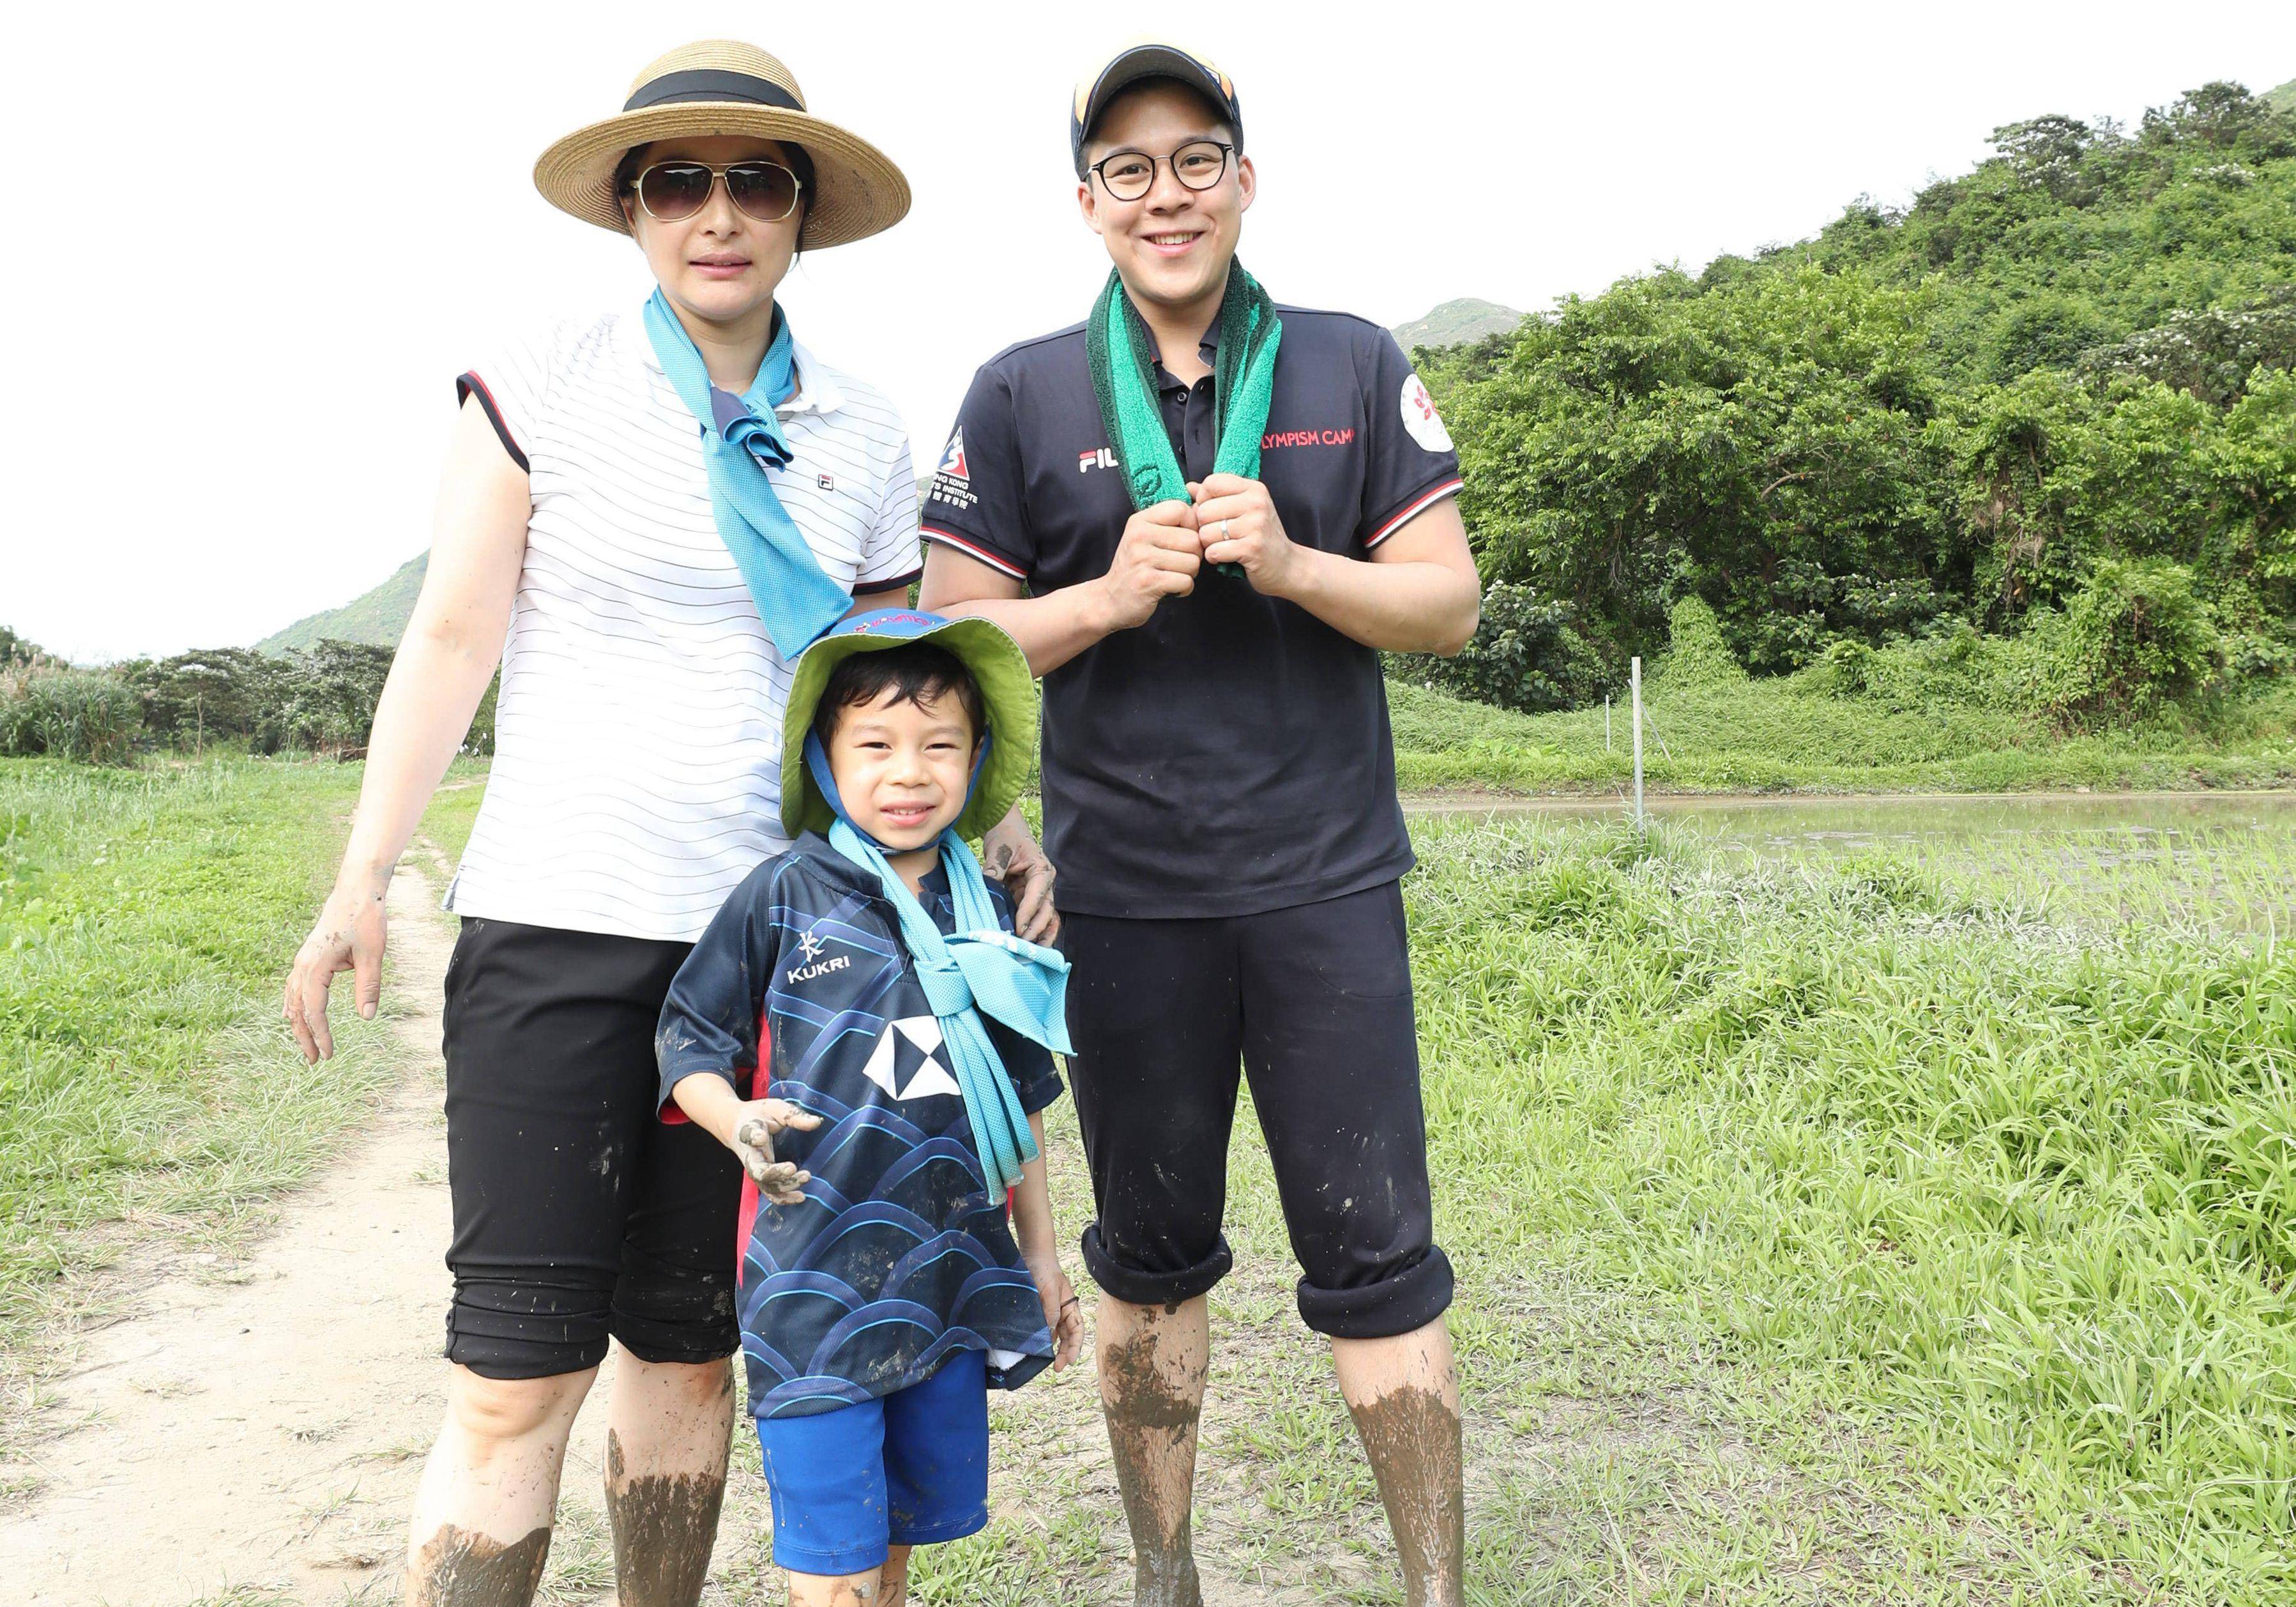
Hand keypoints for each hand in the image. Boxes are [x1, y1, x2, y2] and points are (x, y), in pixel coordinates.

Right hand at [283, 874, 390, 1062]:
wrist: (356, 890)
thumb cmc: (366, 919)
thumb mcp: (373, 954)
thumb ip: (368, 985)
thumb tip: (366, 1017)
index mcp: (316, 966)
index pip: (314, 1009)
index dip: (321, 1034)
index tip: (329, 1053)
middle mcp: (302, 964)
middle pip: (298, 1009)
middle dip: (305, 1036)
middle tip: (316, 1060)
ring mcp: (302, 959)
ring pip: (293, 999)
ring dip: (298, 1023)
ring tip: (306, 1046)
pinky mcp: (308, 956)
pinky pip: (294, 987)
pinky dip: (294, 1005)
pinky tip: (294, 1016)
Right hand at [729, 1098, 823, 1204]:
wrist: (736, 1125)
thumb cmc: (759, 1115)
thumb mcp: (775, 1108)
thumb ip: (793, 1116)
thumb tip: (816, 1123)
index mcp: (748, 1131)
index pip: (748, 1135)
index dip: (753, 1137)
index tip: (761, 1137)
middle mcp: (749, 1154)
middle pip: (757, 1170)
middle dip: (775, 1172)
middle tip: (792, 1167)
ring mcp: (754, 1169)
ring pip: (765, 1184)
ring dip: (785, 1185)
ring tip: (805, 1177)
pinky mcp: (761, 1177)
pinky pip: (770, 1192)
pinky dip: (783, 1198)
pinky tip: (800, 1197)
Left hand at [980, 810, 1058, 943]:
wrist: (1006, 828)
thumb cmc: (1005, 836)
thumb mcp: (999, 850)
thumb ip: (994, 871)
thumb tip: (986, 891)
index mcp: (1042, 869)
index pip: (1037, 896)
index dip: (1028, 913)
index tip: (1018, 929)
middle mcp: (1045, 883)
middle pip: (1046, 910)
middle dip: (1035, 929)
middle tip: (1022, 944)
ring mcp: (1040, 891)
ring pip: (1046, 917)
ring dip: (1041, 934)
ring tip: (1034, 952)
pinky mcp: (1031, 897)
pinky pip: (1038, 917)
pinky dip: (1036, 930)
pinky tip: (1032, 945)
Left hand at [1022, 1241, 1084, 1371]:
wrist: (1031, 1256)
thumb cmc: (1045, 1271)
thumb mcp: (1050, 1290)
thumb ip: (1051, 1310)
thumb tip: (1051, 1333)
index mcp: (1070, 1306)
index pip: (1077, 1330)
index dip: (1075, 1346)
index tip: (1070, 1360)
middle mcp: (1062, 1312)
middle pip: (1067, 1337)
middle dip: (1065, 1353)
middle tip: (1057, 1368)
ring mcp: (1050, 1313)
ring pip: (1055, 1336)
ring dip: (1054, 1349)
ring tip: (1048, 1363)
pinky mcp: (1038, 1312)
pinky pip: (1042, 1329)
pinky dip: (1041, 1340)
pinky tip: (1037, 1348)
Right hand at [1093, 500, 1200, 630]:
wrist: (1110, 599)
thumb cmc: (1136, 566)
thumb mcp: (1147, 535)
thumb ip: (1172, 517)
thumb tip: (1199, 490)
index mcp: (1140, 521)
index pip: (1181, 509)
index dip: (1192, 526)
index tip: (1183, 540)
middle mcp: (1139, 536)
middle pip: (1193, 540)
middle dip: (1193, 556)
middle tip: (1177, 564)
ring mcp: (1142, 559)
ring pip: (1193, 562)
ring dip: (1189, 574)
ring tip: (1171, 576)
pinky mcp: (1148, 582)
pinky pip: (1186, 582)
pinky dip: (1184, 589)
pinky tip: (1170, 589)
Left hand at [1190, 474, 1298, 595]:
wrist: (1288, 565)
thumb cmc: (1261, 536)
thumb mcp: (1244, 509)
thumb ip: (1216, 496)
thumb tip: (1189, 487)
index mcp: (1253, 489)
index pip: (1211, 483)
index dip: (1203, 501)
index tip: (1213, 514)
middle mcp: (1256, 503)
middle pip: (1204, 510)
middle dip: (1204, 527)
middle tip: (1217, 535)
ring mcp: (1255, 525)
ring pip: (1206, 533)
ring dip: (1209, 544)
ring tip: (1222, 546)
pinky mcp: (1252, 548)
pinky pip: (1214, 551)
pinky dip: (1214, 558)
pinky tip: (1225, 557)